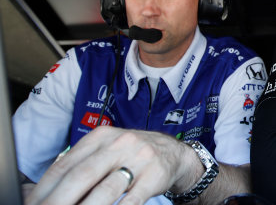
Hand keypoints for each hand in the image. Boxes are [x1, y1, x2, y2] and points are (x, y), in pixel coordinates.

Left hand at [25, 126, 201, 204]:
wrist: (173, 152)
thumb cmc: (131, 154)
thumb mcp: (106, 150)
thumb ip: (80, 164)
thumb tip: (42, 191)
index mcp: (101, 136)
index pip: (66, 164)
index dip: (45, 188)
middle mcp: (119, 144)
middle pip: (82, 176)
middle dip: (59, 200)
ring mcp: (139, 159)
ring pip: (106, 190)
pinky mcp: (154, 176)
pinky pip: (131, 201)